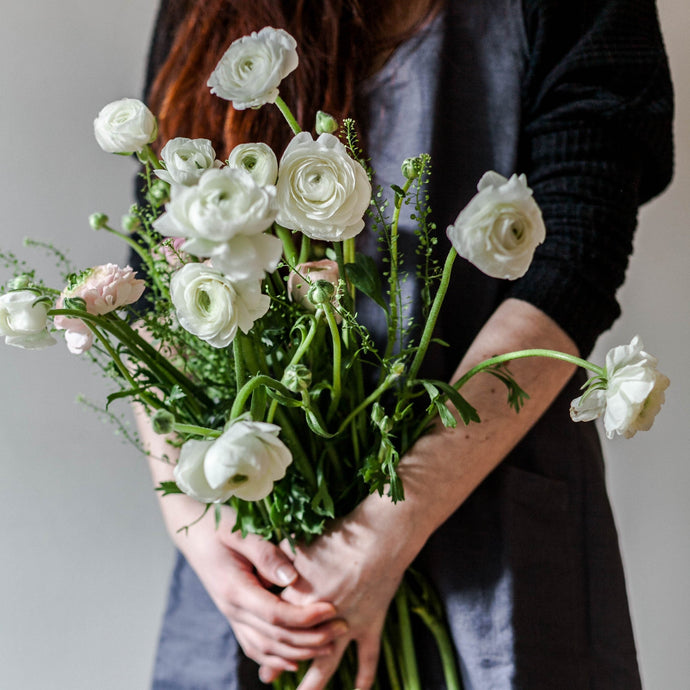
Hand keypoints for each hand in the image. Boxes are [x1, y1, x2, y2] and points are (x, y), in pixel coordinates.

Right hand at [172, 502, 349, 677]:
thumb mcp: (241, 533)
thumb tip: (291, 578)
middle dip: (311, 638)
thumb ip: (266, 554)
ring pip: (266, 649)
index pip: (275, 615)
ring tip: (330, 646)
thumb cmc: (218, 527)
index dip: (305, 617)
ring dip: (299, 652)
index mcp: (235, 590)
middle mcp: (232, 609)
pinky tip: (296, 660)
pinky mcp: (235, 617)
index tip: (332, 609)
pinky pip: (255, 647)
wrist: (193, 533)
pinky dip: (276, 659)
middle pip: (275, 638)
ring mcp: (232, 616)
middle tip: (342, 627)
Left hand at [261, 499, 414, 689]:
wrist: (379, 536)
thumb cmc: (338, 535)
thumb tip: (262, 567)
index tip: (254, 646)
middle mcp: (320, 618)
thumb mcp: (301, 544)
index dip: (263, 636)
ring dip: (313, 684)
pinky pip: (368, 657)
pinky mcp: (371, 624)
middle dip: (280, 664)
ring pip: (326, 663)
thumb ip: (280, 559)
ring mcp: (347, 625)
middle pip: (296, 648)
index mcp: (299, 598)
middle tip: (268, 677)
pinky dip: (364, 677)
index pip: (276, 623)